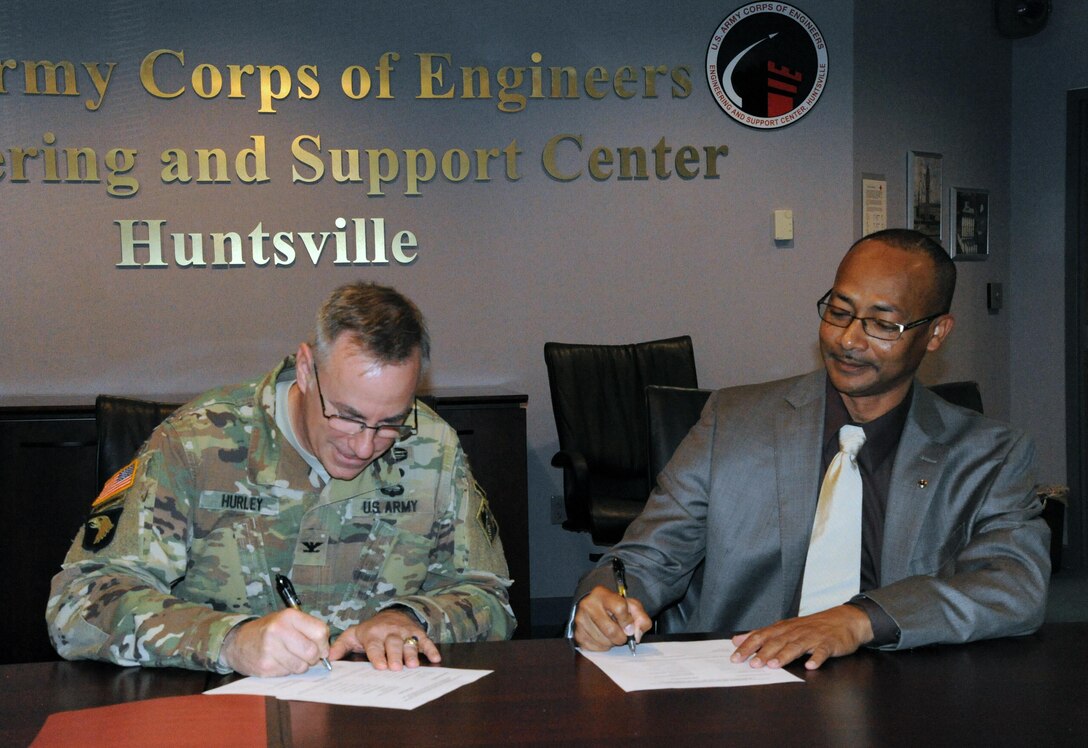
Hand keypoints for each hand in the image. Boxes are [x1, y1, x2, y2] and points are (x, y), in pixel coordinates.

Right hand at [220, 609, 330, 676]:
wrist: (238, 642)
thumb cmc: (269, 631)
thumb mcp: (288, 621)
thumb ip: (309, 630)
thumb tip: (328, 651)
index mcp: (289, 616)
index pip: (320, 632)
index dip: (323, 643)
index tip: (320, 647)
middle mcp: (279, 630)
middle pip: (312, 652)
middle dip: (313, 658)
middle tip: (306, 656)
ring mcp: (270, 649)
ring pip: (301, 666)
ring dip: (300, 666)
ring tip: (290, 657)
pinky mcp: (265, 666)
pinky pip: (288, 674)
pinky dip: (287, 671)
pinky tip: (278, 662)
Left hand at [328, 609, 438, 670]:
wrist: (392, 613)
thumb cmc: (371, 630)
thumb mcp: (354, 634)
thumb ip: (341, 646)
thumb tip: (328, 660)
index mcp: (373, 634)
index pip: (375, 645)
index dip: (377, 655)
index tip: (379, 666)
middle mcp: (390, 632)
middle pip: (393, 644)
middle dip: (395, 656)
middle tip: (396, 668)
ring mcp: (405, 632)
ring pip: (409, 642)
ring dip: (411, 653)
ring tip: (413, 665)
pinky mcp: (418, 633)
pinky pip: (426, 640)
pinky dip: (431, 649)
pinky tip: (436, 658)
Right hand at [573, 585, 651, 650]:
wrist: (595, 607)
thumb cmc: (615, 607)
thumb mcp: (631, 606)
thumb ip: (641, 618)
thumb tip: (635, 635)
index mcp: (602, 593)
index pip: (620, 608)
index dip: (628, 621)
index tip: (629, 626)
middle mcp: (588, 605)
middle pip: (610, 630)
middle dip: (621, 637)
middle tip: (622, 634)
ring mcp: (580, 619)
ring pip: (603, 641)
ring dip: (612, 642)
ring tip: (611, 634)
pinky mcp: (577, 633)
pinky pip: (595, 648)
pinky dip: (603, 647)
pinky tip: (603, 638)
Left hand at [730, 605, 873, 669]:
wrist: (844, 620)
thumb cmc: (811, 627)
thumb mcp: (785, 628)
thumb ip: (762, 635)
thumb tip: (737, 640)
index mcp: (783, 628)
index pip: (761, 636)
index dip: (748, 646)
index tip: (735, 657)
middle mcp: (796, 631)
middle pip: (777, 642)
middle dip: (763, 653)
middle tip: (751, 664)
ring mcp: (813, 637)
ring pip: (796, 646)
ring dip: (785, 655)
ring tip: (774, 665)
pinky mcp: (829, 643)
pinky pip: (822, 651)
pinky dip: (816, 658)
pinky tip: (810, 665)